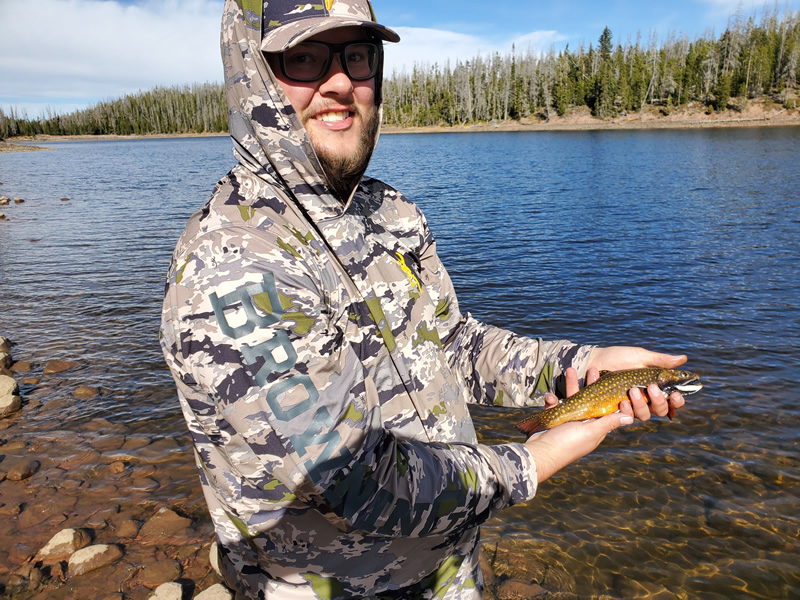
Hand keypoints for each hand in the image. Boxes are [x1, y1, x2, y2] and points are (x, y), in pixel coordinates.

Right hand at [525, 367, 633, 483]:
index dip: (610, 396)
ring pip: (572, 399)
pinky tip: (550, 398)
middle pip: (590, 400)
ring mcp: (568, 421)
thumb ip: (609, 423)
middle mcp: (584, 424)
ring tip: (570, 370)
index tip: (613, 383)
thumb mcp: (591, 432)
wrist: (541, 453)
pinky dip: (552, 400)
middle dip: (590, 385)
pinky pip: (555, 406)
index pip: (607, 409)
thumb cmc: (568, 444)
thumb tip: (630, 418)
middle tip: (593, 369)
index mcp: (596, 427)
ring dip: (571, 385)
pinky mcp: (553, 420)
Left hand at [588, 346, 686, 421]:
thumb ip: (660, 360)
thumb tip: (684, 359)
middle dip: (659, 401)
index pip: (672, 400)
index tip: (676, 394)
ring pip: (644, 415)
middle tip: (652, 388)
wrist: (595, 361)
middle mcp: (645, 399)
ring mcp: (631, 406)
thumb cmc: (618, 358)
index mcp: (655, 387)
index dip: (677, 400)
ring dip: (641, 405)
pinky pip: (625, 417)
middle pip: (661, 410)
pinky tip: (622, 401)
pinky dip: (626, 410)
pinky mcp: (616, 410)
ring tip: (632, 391)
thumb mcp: (640, 356)